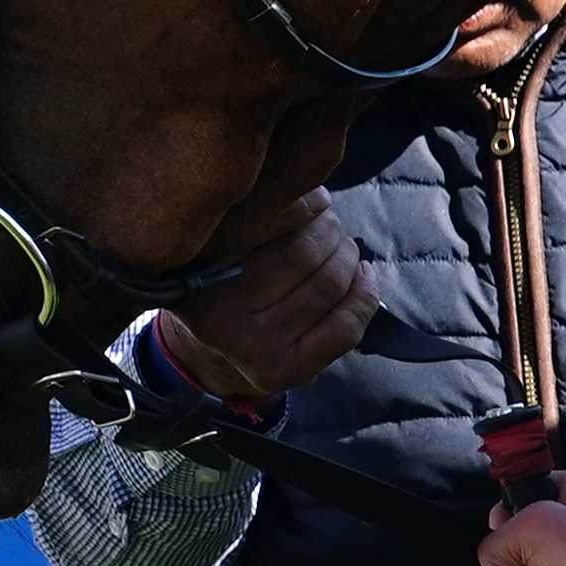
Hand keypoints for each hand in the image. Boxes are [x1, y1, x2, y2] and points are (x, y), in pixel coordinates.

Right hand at [146, 192, 381, 402]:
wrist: (204, 361)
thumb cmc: (216, 293)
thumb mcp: (212, 253)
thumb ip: (251, 224)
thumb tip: (314, 194)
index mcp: (200, 275)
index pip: (269, 224)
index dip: (306, 205)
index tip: (316, 198)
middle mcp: (224, 316)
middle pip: (305, 254)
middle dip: (329, 229)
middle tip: (331, 221)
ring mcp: (259, 349)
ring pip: (329, 285)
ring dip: (347, 256)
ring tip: (344, 245)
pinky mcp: (291, 371)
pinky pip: (345, 327)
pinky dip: (364, 293)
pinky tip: (362, 274)